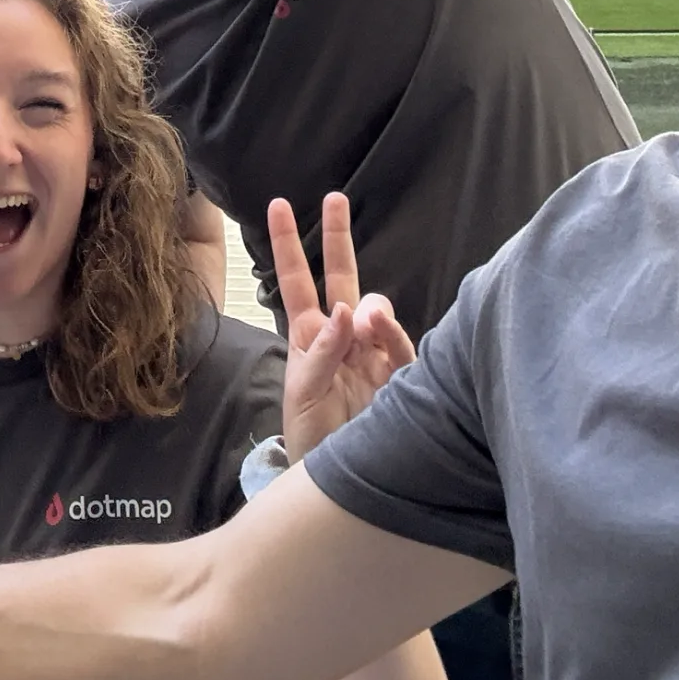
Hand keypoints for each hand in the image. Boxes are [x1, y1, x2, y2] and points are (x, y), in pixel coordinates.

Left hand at [270, 192, 415, 461]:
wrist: (342, 482)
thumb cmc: (313, 438)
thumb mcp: (304, 393)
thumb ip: (324, 351)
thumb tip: (349, 311)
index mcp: (310, 337)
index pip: (297, 282)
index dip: (288, 245)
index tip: (278, 204)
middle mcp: (342, 338)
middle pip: (342, 278)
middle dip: (337, 237)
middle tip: (335, 197)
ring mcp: (372, 353)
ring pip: (376, 310)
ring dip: (371, 308)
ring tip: (365, 320)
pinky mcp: (399, 376)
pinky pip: (400, 345)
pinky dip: (391, 335)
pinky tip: (381, 334)